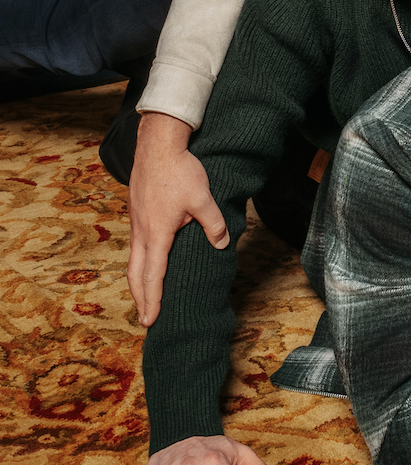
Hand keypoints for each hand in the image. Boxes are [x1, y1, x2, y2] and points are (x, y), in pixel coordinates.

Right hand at [127, 112, 229, 326]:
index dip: (152, 300)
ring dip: (138, 280)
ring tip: (145, 296)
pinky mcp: (137, 211)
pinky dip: (139, 261)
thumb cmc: (179, 170)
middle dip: (140, 298)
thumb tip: (222, 245)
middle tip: (145, 319)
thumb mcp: (203, 198)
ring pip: (134, 259)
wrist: (158, 144)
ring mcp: (137, 221)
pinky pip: (136, 244)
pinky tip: (149, 261)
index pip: (153, 275)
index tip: (151, 320)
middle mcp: (141, 231)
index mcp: (157, 233)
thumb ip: (213, 224)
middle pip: (135, 273)